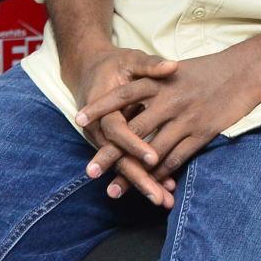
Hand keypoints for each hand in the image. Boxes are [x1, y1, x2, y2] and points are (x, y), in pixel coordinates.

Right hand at [64, 47, 178, 206]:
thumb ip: (150, 65)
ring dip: (143, 184)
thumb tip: (172, 66)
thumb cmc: (114, 64)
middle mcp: (99, 128)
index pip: (117, 130)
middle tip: (159, 196)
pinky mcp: (113, 145)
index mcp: (101, 107)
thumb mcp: (130, 59)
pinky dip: (144, 177)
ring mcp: (104, 140)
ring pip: (123, 166)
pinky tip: (163, 191)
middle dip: (138, 178)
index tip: (153, 157)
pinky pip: (127, 164)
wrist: (88, 69)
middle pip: (118, 158)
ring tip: (163, 201)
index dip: (134, 144)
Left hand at [77, 44, 260, 192]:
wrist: (246, 70)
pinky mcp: (202, 132)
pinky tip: (150, 185)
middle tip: (90, 171)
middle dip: (110, 153)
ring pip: (153, 151)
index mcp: (161, 82)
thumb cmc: (211, 69)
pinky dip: (162, 174)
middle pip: (133, 130)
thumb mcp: (178, 69)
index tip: (78, 119)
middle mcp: (170, 99)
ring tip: (114, 190)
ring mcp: (186, 117)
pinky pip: (177, 157)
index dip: (101, 106)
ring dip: (133, 173)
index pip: (124, 94)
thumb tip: (133, 95)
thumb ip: (155, 81)